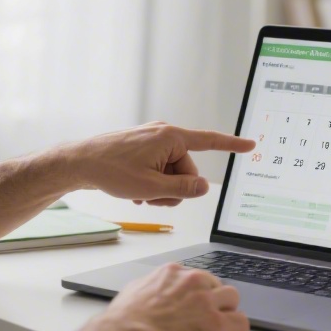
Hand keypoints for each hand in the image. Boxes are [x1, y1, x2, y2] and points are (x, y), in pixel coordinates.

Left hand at [65, 122, 255, 206]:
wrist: (80, 163)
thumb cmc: (110, 171)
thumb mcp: (152, 188)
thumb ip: (182, 190)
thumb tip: (204, 187)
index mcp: (171, 137)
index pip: (210, 141)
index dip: (232, 145)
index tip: (251, 145)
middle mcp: (164, 133)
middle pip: (187, 170)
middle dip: (174, 188)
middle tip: (151, 196)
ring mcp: (152, 140)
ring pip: (172, 173)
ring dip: (160, 189)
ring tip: (140, 194)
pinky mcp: (143, 147)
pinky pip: (159, 169)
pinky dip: (151, 183)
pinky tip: (136, 191)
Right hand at [97, 263, 248, 330]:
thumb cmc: (126, 319)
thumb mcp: (134, 289)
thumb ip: (150, 286)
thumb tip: (152, 291)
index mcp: (174, 272)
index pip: (197, 277)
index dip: (198, 292)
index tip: (197, 303)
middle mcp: (194, 282)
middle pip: (217, 285)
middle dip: (214, 300)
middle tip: (208, 316)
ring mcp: (207, 302)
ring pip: (232, 298)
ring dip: (228, 311)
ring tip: (222, 326)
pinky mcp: (217, 324)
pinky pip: (241, 323)